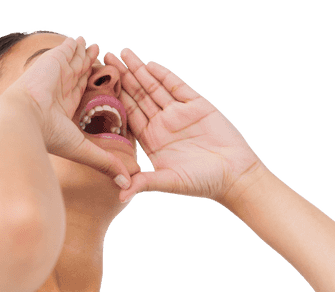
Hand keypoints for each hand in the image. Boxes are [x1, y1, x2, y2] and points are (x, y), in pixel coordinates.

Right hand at [0, 36, 135, 186]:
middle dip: (89, 67)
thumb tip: (127, 186)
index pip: (82, 96)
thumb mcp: (85, 151)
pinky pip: (67, 49)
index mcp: (64, 109)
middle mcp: (60, 91)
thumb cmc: (51, 138)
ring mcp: (57, 74)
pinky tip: (81, 40)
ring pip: (74, 61)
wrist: (25, 118)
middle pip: (79, 76)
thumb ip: (106, 162)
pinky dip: (74, 45)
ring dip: (84, 54)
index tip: (102, 86)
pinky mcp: (55, 60)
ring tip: (94, 46)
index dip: (92, 90)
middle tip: (100, 59)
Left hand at [104, 48, 264, 202]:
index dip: (115, 100)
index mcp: (152, 141)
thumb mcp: (170, 182)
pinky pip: (177, 87)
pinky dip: (164, 76)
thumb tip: (121, 196)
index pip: (129, 116)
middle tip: (105, 57)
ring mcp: (179, 113)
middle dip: (123, 77)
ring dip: (139, 70)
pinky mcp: (196, 105)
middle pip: (138, 96)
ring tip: (123, 52)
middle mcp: (163, 124)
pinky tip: (150, 65)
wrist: (234, 174)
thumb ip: (145, 183)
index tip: (99, 85)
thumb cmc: (202, 182)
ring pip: (154, 87)